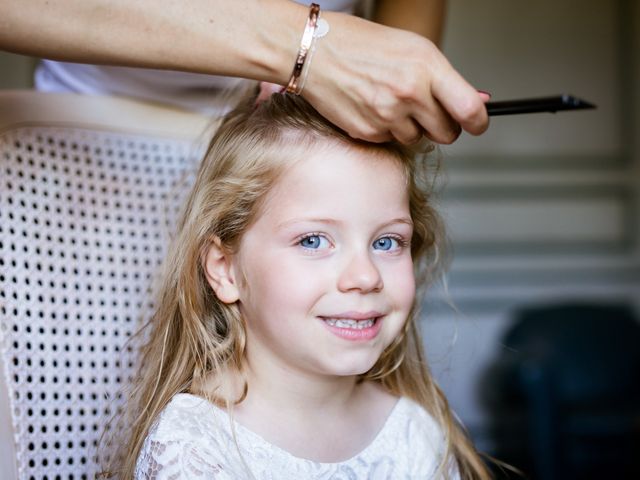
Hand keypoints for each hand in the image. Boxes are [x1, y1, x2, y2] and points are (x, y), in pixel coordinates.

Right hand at [302, 12, 488, 144]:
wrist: (315, 52)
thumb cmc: (362, 45)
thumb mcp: (413, 49)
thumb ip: (445, 79)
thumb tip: (478, 102)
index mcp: (426, 67)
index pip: (469, 109)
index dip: (479, 122)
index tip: (477, 124)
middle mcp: (409, 93)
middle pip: (447, 133)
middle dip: (443, 127)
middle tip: (429, 111)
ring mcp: (387, 116)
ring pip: (417, 139)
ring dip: (411, 127)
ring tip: (390, 101)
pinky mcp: (368, 132)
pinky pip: (391, 141)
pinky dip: (386, 129)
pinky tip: (372, 106)